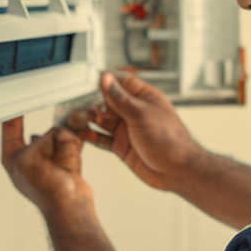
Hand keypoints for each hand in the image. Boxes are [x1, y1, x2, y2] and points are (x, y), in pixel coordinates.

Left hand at [1, 118, 93, 218]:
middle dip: (51, 138)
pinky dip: (73, 148)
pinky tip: (71, 164)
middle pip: (41, 131)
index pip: (10, 127)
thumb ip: (42, 138)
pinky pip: (71, 142)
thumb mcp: (31, 157)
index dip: (14, 111)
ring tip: (63, 163)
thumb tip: (58, 133)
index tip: (17, 97)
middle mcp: (29, 155)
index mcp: (12, 156)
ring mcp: (47, 157)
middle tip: (52, 152)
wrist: (70, 207)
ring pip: (59, 134)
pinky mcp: (64, 159)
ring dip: (64, 144)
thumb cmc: (46, 191)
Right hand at [69, 72, 201, 191]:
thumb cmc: (171, 141)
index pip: (119, 83)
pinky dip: (89, 136)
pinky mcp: (121, 146)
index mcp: (143, 98)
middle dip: (89, 103)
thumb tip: (106, 79)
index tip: (85, 82)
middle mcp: (133, 112)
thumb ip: (121, 99)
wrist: (177, 171)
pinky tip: (79, 134)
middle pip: (105, 102)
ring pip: (100, 120)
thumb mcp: (142, 115)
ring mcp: (126, 129)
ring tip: (72, 118)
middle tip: (74, 104)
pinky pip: (101, 138)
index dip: (103, 82)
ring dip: (87, 119)